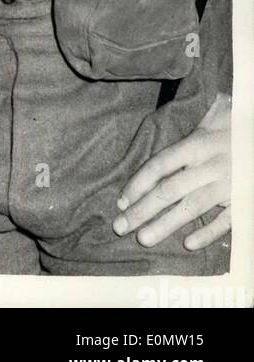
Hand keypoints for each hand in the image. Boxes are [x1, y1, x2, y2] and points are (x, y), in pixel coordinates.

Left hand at [113, 92, 230, 250]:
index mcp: (197, 144)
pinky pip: (226, 221)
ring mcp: (228, 185)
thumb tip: (165, 117)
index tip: (121, 201)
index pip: (160, 164)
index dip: (138, 183)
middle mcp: (209, 165)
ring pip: (191, 207)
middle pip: (169, 190)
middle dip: (142, 210)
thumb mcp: (216, 119)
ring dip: (165, 225)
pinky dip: (208, 233)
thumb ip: (190, 126)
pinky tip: (189, 244)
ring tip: (143, 239)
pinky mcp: (245, 201)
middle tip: (120, 227)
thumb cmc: (239, 129)